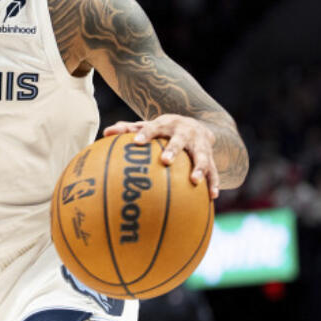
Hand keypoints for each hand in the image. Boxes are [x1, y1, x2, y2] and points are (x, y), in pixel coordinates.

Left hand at [103, 114, 219, 197]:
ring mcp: (200, 145)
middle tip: (165, 161)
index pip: (154, 127)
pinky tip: (212, 196)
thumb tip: (105, 133)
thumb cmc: (165, 130)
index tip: (136, 142)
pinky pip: (215, 171)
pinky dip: (214, 182)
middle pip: (179, 141)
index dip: (146, 134)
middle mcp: (185, 133)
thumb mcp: (150, 126)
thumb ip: (129, 129)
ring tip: (194, 181)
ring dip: (199, 168)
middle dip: (173, 150)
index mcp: (168, 125)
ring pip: (202, 156)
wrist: (200, 124)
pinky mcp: (212, 157)